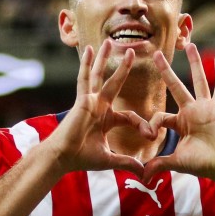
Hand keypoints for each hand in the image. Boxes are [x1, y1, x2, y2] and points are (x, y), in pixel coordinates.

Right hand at [49, 38, 150, 176]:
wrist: (64, 158)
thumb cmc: (82, 158)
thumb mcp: (110, 159)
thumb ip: (127, 163)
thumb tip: (145, 174)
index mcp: (106, 119)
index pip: (129, 116)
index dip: (142, 124)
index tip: (151, 135)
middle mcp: (98, 106)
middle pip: (113, 83)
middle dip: (123, 68)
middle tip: (132, 51)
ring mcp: (89, 101)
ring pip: (99, 75)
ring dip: (104, 58)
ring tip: (109, 41)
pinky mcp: (82, 100)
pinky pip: (85, 79)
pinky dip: (87, 64)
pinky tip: (89, 49)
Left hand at [143, 43, 214, 185]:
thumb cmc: (202, 164)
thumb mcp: (177, 162)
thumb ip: (159, 164)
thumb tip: (140, 176)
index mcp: (178, 123)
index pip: (160, 116)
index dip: (152, 124)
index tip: (149, 135)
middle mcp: (190, 111)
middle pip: (175, 86)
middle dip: (165, 71)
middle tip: (155, 54)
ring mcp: (205, 108)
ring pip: (198, 81)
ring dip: (194, 64)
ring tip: (189, 45)